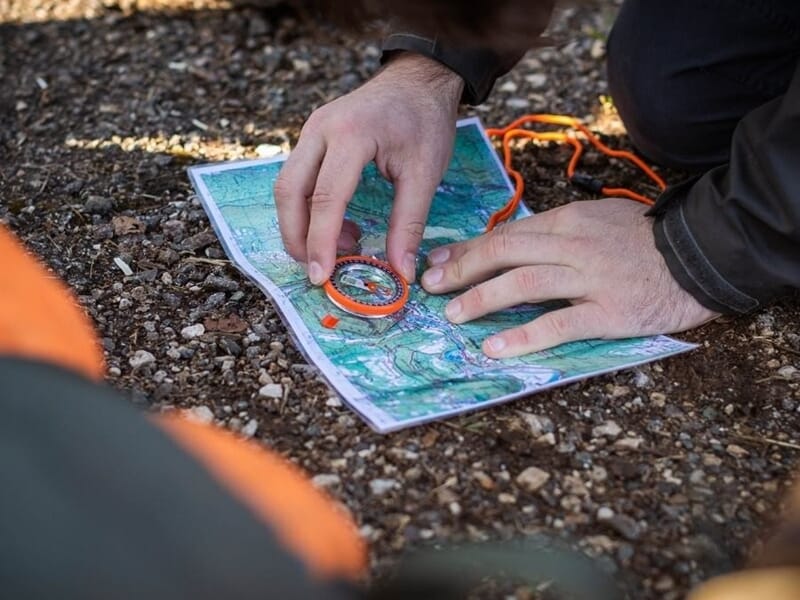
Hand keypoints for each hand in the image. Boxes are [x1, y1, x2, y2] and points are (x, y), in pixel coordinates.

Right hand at [274, 52, 463, 283]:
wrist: (419, 78)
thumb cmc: (425, 121)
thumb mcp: (425, 174)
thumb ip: (409, 224)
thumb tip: (401, 272)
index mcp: (350, 135)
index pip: (325, 197)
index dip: (320, 242)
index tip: (322, 276)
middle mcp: (320, 129)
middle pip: (289, 191)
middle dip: (297, 237)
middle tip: (320, 270)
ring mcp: (311, 131)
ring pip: (288, 186)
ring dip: (303, 225)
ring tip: (344, 247)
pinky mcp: (312, 137)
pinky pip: (299, 179)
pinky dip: (311, 209)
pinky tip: (342, 226)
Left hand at [420, 198, 718, 356]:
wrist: (703, 253)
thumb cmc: (647, 239)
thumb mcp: (598, 220)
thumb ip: (556, 232)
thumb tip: (511, 246)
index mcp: (569, 221)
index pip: (507, 234)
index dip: (468, 249)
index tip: (438, 261)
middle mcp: (573, 245)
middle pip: (505, 254)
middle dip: (462, 271)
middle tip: (432, 288)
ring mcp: (591, 278)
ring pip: (524, 284)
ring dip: (482, 300)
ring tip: (454, 316)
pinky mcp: (610, 311)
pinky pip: (559, 324)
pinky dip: (524, 336)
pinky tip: (496, 347)